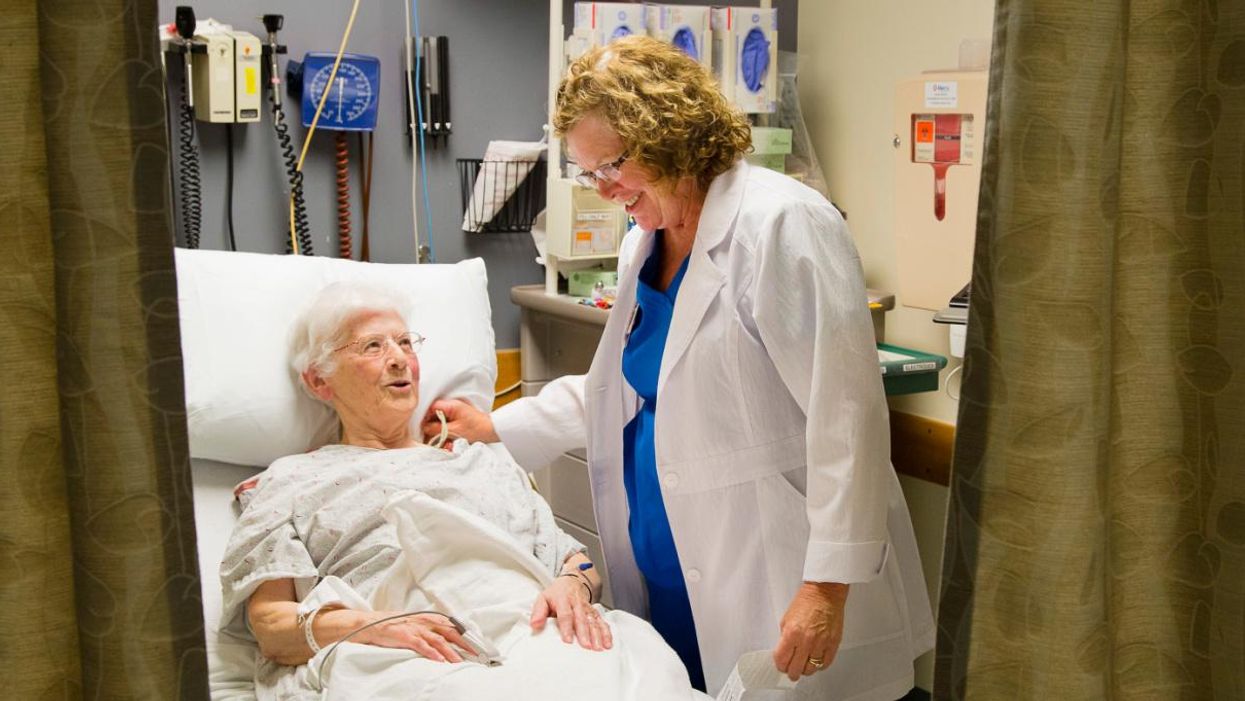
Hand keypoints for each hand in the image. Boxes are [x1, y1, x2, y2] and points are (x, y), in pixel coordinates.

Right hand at [354, 611, 477, 662]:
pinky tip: (439, 660)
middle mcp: (425, 622)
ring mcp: (416, 629)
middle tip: (475, 654)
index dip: (466, 636)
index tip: (477, 645)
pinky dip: (432, 653)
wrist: (373, 624)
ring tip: (460, 662)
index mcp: (429, 618)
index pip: (452, 626)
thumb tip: (447, 639)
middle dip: (464, 644)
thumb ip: (431, 630)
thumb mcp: (416, 624)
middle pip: (450, 632)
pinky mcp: (406, 636)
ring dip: (451, 652)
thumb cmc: (395, 625)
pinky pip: (422, 645)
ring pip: (439, 641)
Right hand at [421, 398, 499, 444]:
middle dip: (433, 427)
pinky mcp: (461, 419)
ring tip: (444, 443)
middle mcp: (454, 406)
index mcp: (451, 405)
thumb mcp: (454, 430)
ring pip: (442, 421)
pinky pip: (449, 425)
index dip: (426, 418)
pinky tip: (450, 443)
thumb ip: (437, 428)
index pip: (432, 408)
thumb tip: (425, 427)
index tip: (424, 428)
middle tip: (432, 438)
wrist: (493, 431)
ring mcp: (457, 412)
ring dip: (441, 432)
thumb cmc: (478, 429)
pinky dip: (447, 433)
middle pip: (436, 415)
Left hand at [530, 576, 611, 650]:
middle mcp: (577, 603)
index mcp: (563, 600)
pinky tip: (608, 643)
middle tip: (586, 646)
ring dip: (597, 635)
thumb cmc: (555, 594)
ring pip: (593, 621)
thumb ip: (538, 612)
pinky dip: (606, 633)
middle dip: (585, 633)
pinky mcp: (594, 612)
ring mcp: (587, 608)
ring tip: (598, 648)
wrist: (571, 582)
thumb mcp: (543, 598)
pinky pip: (602, 622)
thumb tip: (534, 625)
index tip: (568, 640)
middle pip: (582, 619)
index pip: (565, 614)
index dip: (567, 627)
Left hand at [772, 582, 847, 681]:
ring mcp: (821, 643)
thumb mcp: (787, 619)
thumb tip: (785, 653)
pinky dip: (819, 666)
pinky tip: (816, 662)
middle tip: (791, 672)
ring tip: (803, 667)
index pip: (782, 660)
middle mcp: (806, 641)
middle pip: (796, 669)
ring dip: (805, 670)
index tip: (781, 665)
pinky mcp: (833, 644)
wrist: (824, 593)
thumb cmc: (806, 602)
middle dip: (791, 672)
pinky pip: (825, 663)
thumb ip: (785, 638)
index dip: (780, 665)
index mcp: (791, 633)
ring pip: (811, 669)